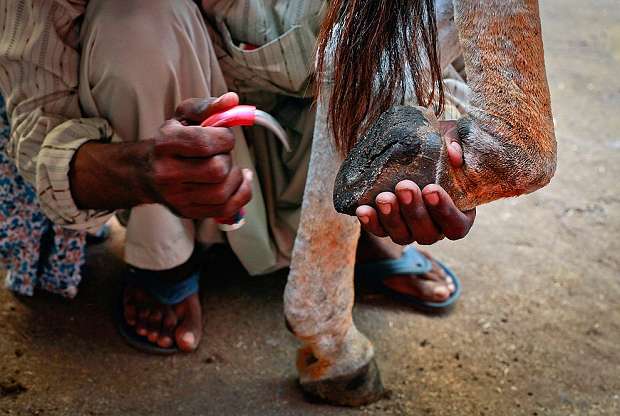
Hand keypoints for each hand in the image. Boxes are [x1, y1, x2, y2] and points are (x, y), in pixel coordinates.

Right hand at [142, 93, 252, 218]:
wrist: (146, 172)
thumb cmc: (171, 142)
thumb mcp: (184, 117)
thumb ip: (208, 106)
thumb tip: (232, 100)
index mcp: (165, 143)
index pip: (206, 143)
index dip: (225, 138)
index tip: (222, 136)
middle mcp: (167, 173)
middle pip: (217, 170)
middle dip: (228, 158)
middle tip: (221, 153)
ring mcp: (177, 197)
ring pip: (223, 192)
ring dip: (235, 177)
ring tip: (228, 167)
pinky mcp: (188, 212)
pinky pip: (226, 209)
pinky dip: (241, 194)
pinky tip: (240, 181)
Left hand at [354, 120, 475, 244]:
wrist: (412, 150)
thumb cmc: (438, 146)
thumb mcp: (449, 138)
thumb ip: (455, 142)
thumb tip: (453, 154)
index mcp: (459, 215)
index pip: (456, 225)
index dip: (444, 211)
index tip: (431, 189)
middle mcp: (435, 229)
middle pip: (427, 233)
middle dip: (414, 211)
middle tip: (404, 186)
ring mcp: (411, 231)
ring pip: (402, 235)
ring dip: (391, 218)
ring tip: (383, 197)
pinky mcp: (388, 228)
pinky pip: (379, 231)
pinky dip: (370, 222)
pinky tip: (363, 209)